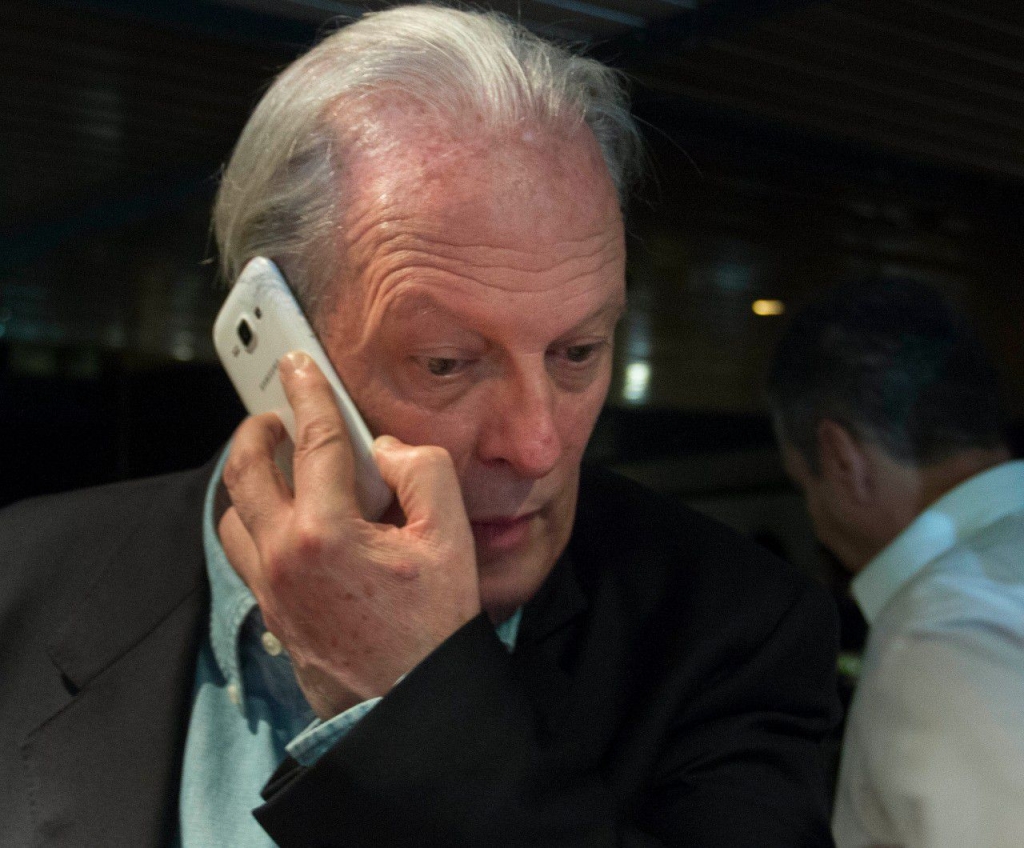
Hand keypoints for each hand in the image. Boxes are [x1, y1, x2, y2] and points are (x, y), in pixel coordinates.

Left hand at [219, 351, 480, 718]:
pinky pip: (243, 553)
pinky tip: (285, 520)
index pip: (314, 442)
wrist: (410, 704)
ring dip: (246, 482)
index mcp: (327, 531)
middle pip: (244, 472)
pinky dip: (253, 523)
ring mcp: (272, 588)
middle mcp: (284, 557)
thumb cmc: (434, 625)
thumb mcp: (451, 538)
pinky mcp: (272, 613)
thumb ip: (423, 472)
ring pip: (231, 516)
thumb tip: (384, 452)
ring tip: (277, 468)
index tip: (299, 364)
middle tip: (276, 416)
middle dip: (254, 432)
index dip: (309, 393)